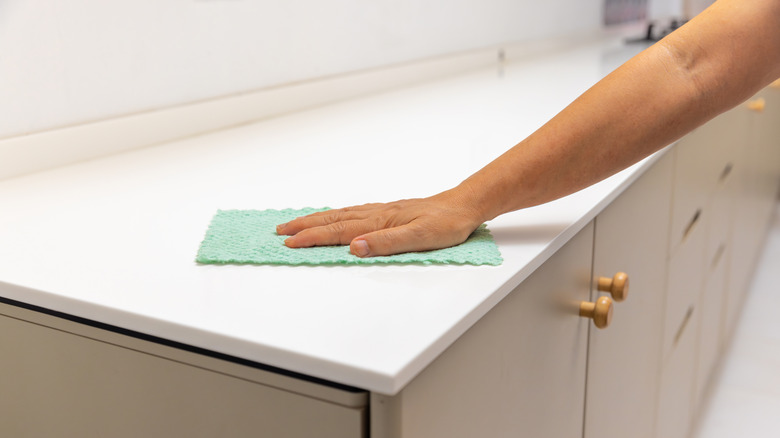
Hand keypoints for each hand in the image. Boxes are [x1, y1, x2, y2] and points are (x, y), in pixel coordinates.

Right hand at [276, 190, 484, 256]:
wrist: (462, 206)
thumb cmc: (445, 224)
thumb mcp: (420, 238)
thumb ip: (387, 243)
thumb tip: (355, 248)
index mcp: (379, 221)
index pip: (339, 231)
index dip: (313, 238)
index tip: (291, 243)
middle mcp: (375, 214)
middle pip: (332, 220)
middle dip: (304, 226)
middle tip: (281, 232)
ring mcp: (380, 211)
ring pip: (339, 214)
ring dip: (315, 219)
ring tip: (296, 224)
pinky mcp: (386, 212)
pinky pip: (351, 212)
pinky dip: (334, 215)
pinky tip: (331, 217)